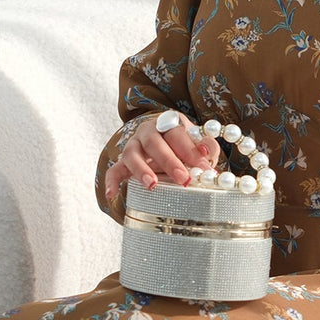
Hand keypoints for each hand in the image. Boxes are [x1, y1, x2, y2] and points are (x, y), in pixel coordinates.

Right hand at [104, 111, 219, 199]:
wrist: (167, 147)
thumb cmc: (185, 148)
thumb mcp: (199, 145)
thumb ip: (207, 147)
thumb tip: (208, 153)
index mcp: (168, 124)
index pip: (177, 134)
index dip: (191, 150)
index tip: (204, 167)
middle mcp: (148, 132)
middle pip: (154, 143)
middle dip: (170, 162)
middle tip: (184, 179)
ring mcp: (134, 147)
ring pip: (131, 154)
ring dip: (141, 169)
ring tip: (152, 185)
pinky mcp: (123, 163)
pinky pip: (114, 170)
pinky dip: (112, 182)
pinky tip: (112, 195)